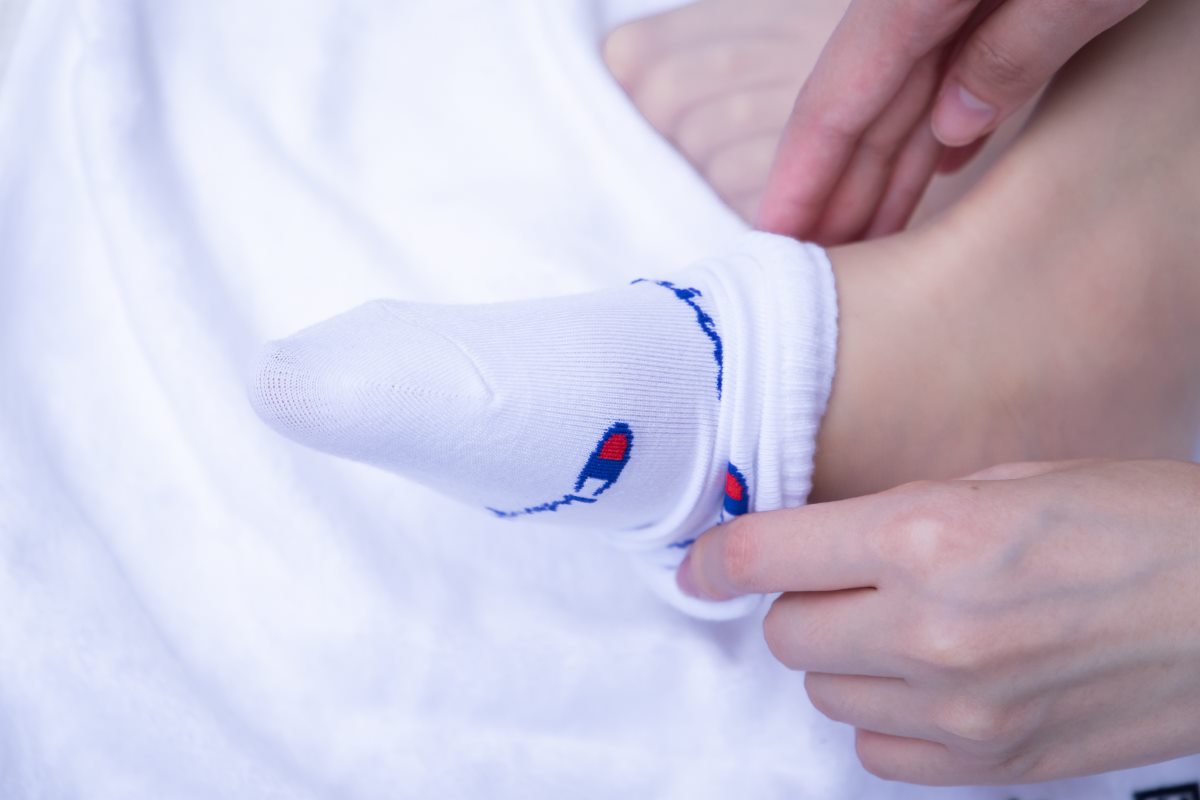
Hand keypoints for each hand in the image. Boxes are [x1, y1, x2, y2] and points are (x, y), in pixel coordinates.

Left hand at [677, 459, 1199, 784]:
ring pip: (826, 695)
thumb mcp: (1008, 479)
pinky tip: (931, 682)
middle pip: (786, 634)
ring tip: (907, 628)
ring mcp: (962, 707)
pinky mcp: (995, 763)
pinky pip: (879, 752)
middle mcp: (930, 628)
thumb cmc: (1141, 521)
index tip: (702, 566)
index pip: (766, 554)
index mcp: (927, 536)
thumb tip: (823, 542)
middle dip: (801, 603)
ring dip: (845, 660)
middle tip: (849, 582)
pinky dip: (885, 717)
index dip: (716, 559)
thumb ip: (899, 514)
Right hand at [756, 0, 1146, 243]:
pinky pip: (953, 65)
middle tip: (819, 270)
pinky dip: (941, 121)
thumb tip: (955, 128)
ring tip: (869, 240)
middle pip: (864, 105)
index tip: (778, 239)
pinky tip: (940, 162)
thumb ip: (1017, 47)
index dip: (804, 176)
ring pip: (909, 91)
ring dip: (888, 166)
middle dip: (839, 189)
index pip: (840, 100)